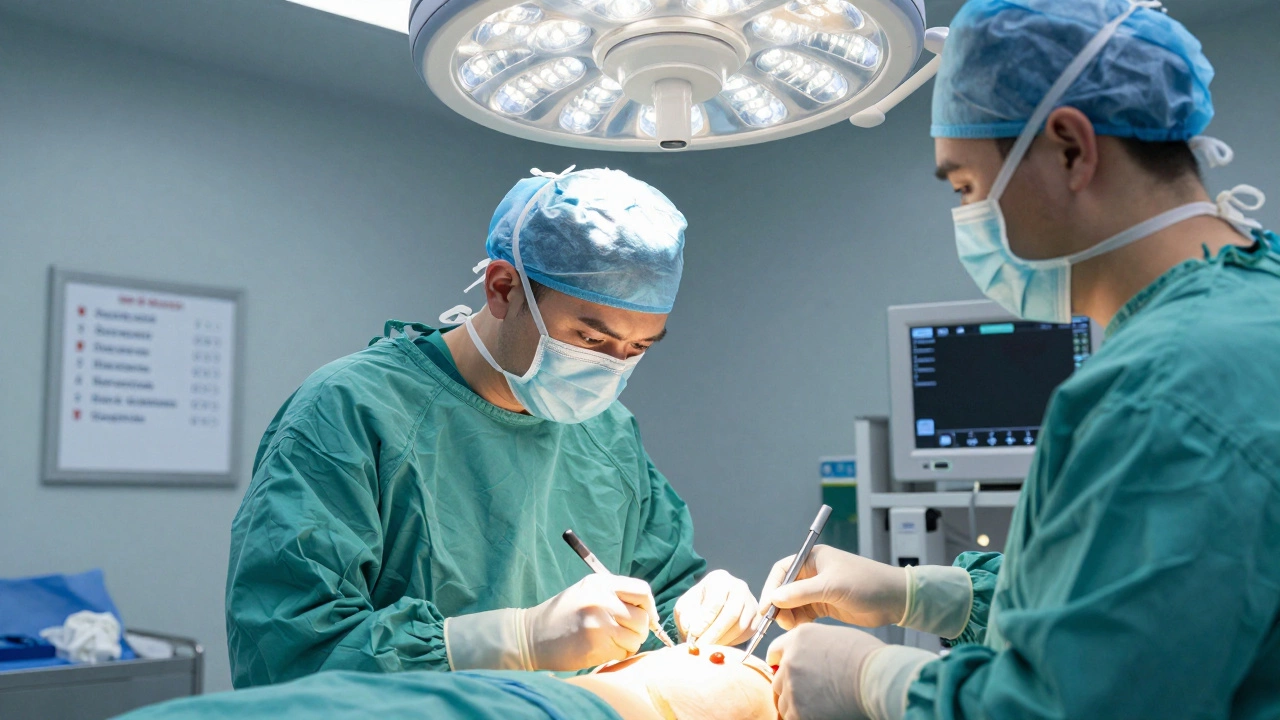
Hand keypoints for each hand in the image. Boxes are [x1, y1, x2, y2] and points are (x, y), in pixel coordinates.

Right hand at [523, 574, 656, 669]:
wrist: (531, 636)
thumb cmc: (562, 615)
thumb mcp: (587, 592)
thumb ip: (615, 596)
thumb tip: (647, 612)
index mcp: (601, 583)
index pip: (642, 591)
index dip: (649, 607)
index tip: (646, 617)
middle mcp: (602, 599)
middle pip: (643, 618)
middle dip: (639, 630)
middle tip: (625, 634)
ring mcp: (599, 622)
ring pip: (636, 637)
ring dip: (629, 644)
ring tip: (611, 642)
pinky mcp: (596, 644)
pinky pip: (623, 652)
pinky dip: (617, 654)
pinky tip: (600, 649)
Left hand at [674, 570, 759, 646]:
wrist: (710, 606)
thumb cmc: (697, 604)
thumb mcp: (685, 606)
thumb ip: (686, 616)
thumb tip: (692, 630)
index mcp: (720, 579)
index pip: (716, 600)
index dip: (705, 619)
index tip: (694, 633)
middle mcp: (739, 587)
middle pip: (732, 613)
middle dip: (715, 633)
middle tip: (702, 646)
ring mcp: (751, 602)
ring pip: (741, 626)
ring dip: (724, 640)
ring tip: (708, 648)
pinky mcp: (756, 617)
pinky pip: (748, 633)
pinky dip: (733, 642)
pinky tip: (720, 645)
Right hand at [759, 545, 906, 629]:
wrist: (894, 600)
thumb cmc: (866, 584)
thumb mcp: (831, 586)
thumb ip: (801, 593)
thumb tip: (774, 598)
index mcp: (813, 559)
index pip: (782, 570)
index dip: (771, 588)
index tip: (766, 607)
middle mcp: (813, 573)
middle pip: (785, 588)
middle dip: (779, 605)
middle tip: (778, 622)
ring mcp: (819, 590)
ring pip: (793, 603)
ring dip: (789, 615)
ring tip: (793, 626)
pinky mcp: (825, 605)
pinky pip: (804, 613)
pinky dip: (800, 622)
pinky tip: (803, 629)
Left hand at [767, 624, 884, 719]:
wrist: (877, 679)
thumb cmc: (867, 658)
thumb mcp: (835, 637)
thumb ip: (813, 645)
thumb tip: (808, 657)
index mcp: (798, 638)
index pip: (775, 651)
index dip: (781, 662)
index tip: (788, 671)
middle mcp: (790, 661)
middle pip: (778, 679)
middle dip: (791, 685)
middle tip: (811, 691)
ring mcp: (792, 687)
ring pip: (784, 701)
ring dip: (797, 703)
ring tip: (820, 703)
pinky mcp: (799, 711)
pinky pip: (792, 716)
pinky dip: (803, 716)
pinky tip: (821, 713)